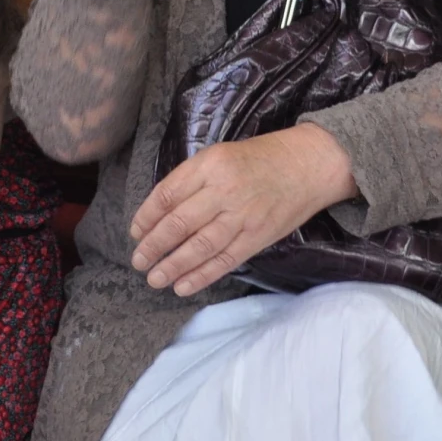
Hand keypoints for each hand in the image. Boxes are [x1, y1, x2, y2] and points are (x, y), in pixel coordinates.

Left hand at [129, 124, 354, 294]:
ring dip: (172, 266)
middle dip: (154, 246)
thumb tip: (159, 211)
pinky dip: (201, 276)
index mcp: (210, 165)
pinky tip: (183, 286)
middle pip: (179, 223)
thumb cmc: (258, 158)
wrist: (306, 165)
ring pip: (199, 246)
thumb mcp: (219, 154)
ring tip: (154, 278)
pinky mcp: (257, 237)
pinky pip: (224, 261)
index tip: (135, 232)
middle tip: (138, 261)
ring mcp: (242, 216)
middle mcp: (224, 190)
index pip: (167, 194)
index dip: (146, 216)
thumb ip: (191, 179)